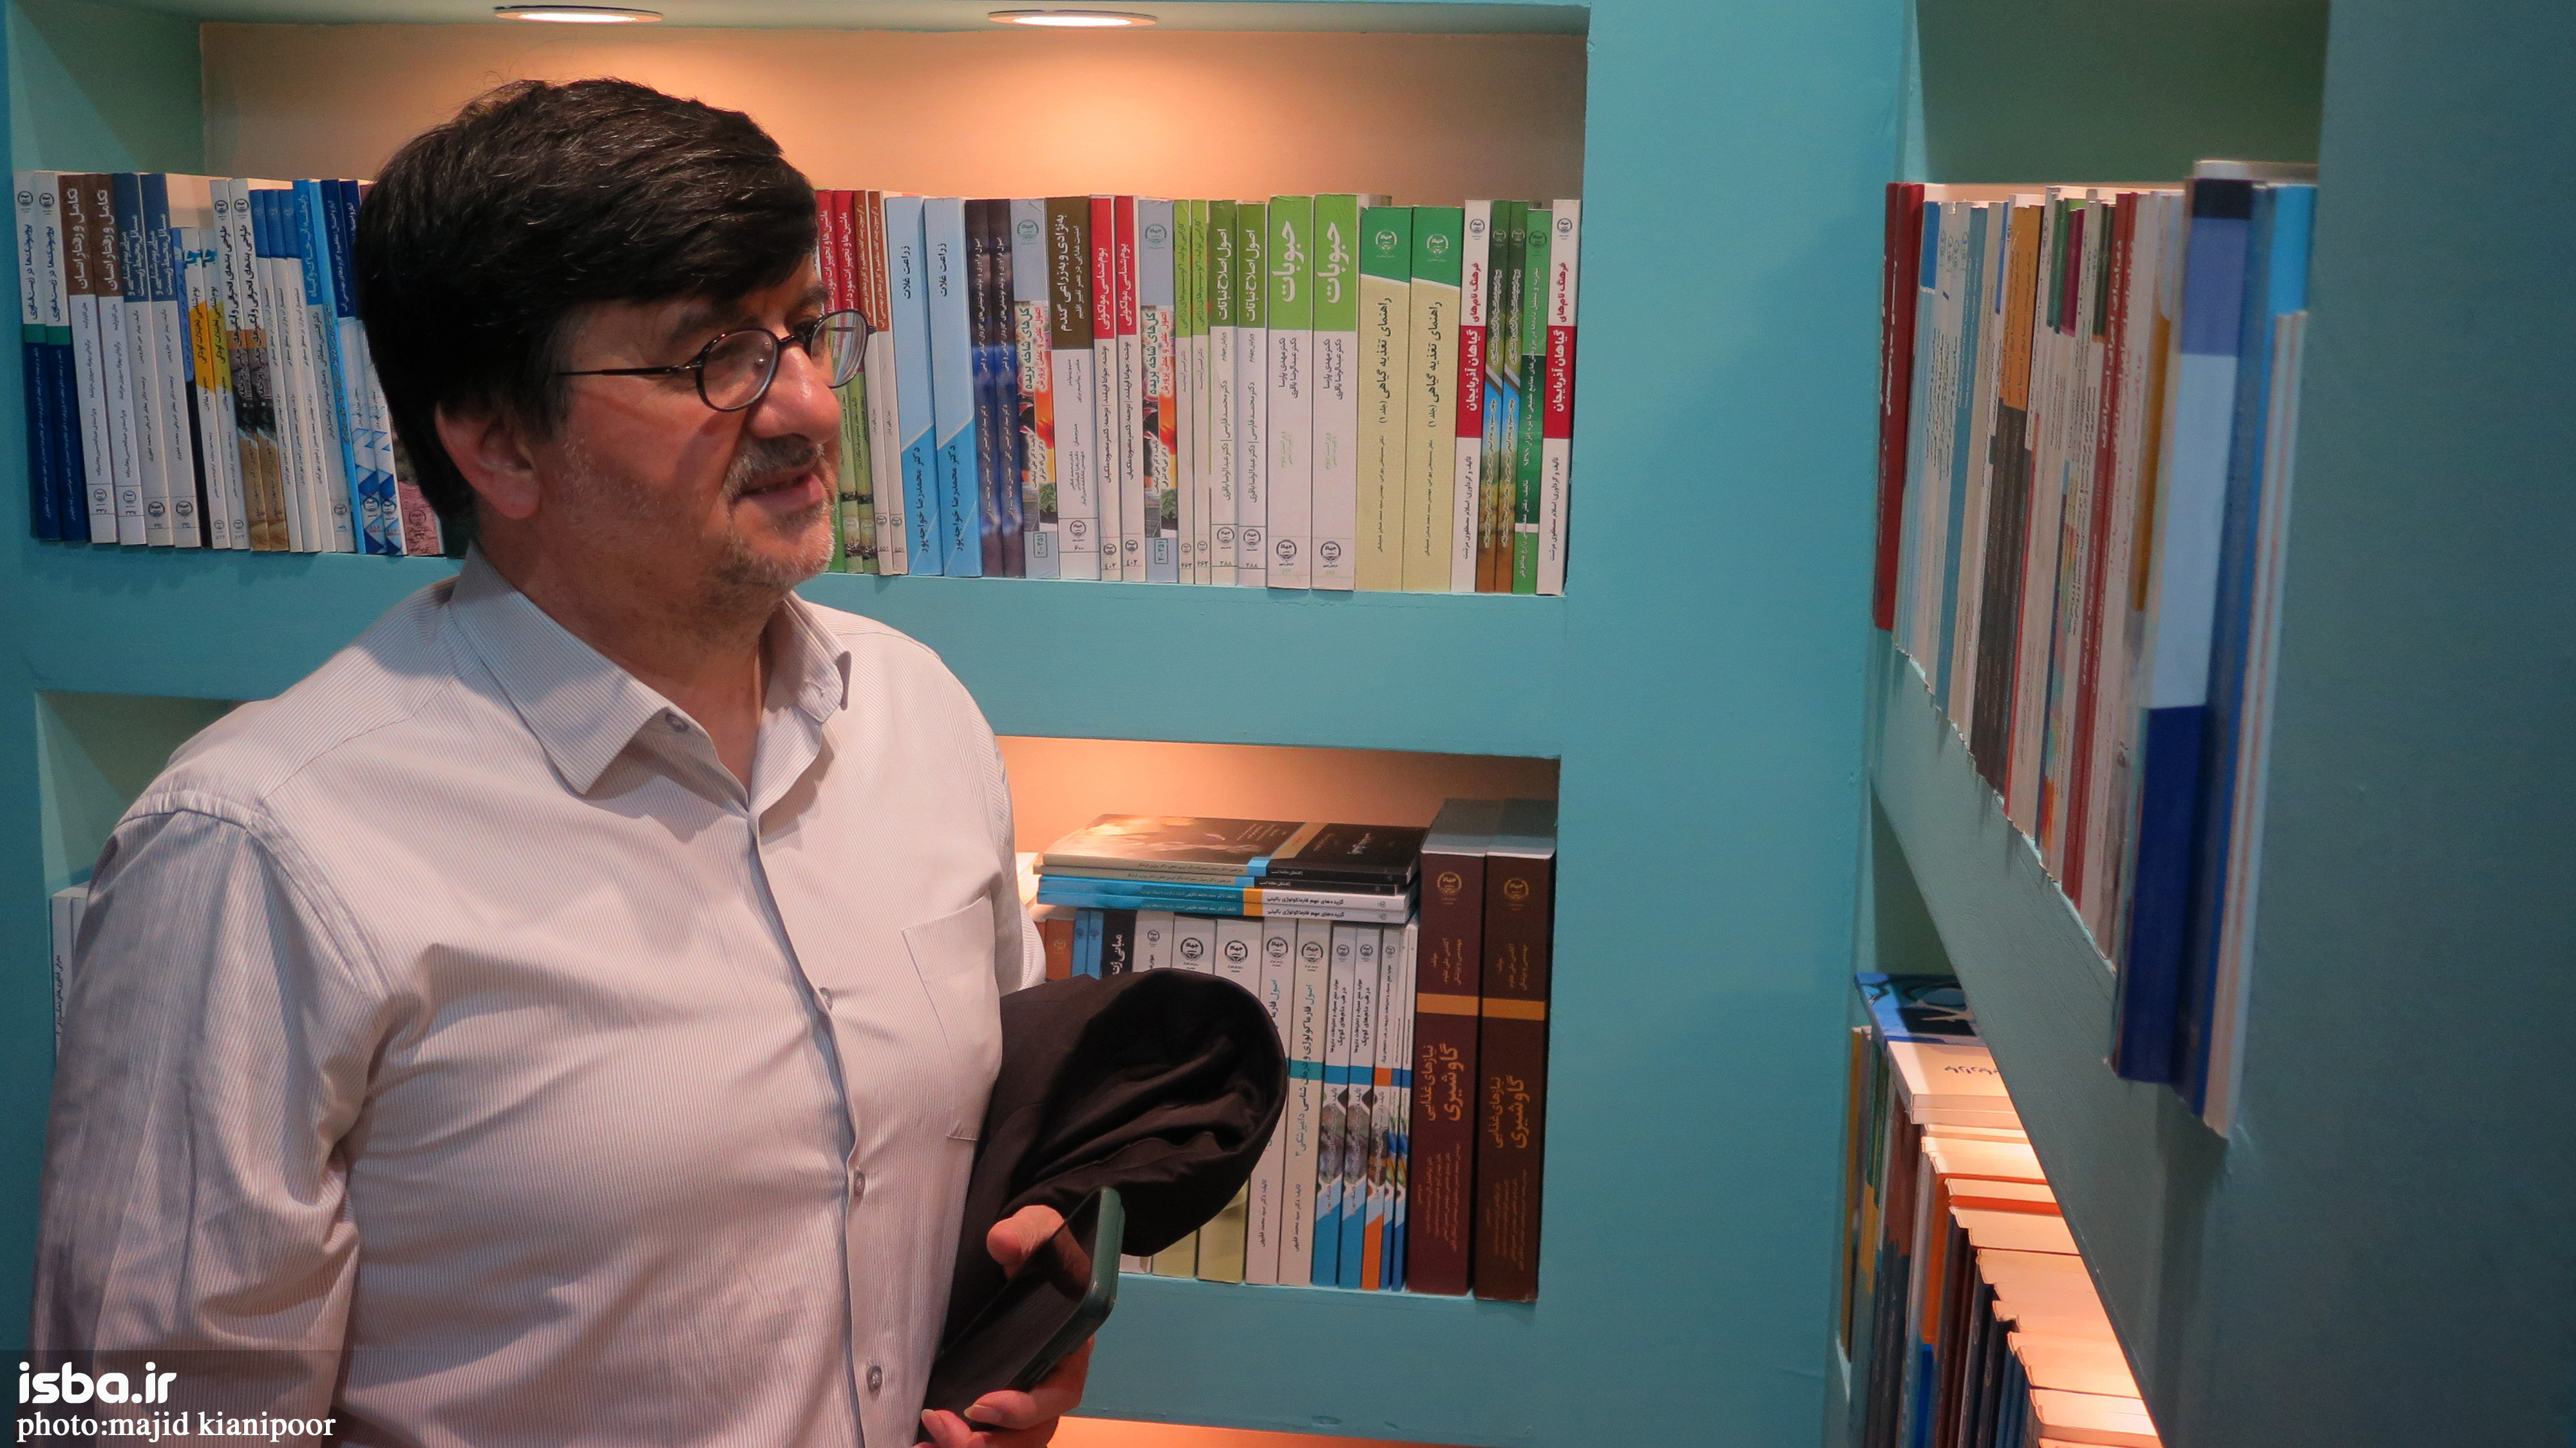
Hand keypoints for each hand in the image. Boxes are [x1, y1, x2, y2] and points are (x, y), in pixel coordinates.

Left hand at [919, 1205, 1091, 1447]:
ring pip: (1010, 1440)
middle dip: (992, 1441)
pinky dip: (956, 1441)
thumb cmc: (1039, 1244)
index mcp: (1071, 1345)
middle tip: (945, 1428)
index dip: (1026, 1408)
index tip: (982, 1404)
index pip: (1061, 1392)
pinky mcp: (996, 1392)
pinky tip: (924, 1443)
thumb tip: (1003, 1244)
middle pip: (1034, 1431)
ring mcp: (1023, 1390)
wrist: (1025, 1248)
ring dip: (970, 1446)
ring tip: (928, 1443)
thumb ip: (1024, 1234)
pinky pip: (985, 1433)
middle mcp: (1051, 1377)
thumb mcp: (1037, 1228)